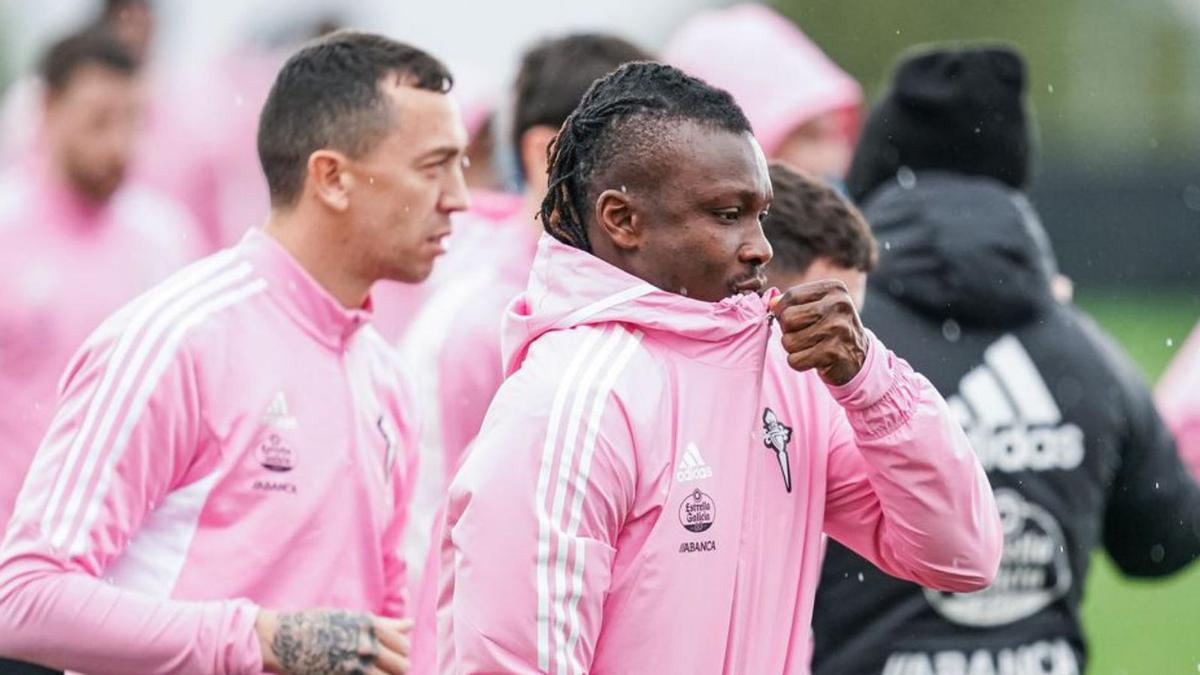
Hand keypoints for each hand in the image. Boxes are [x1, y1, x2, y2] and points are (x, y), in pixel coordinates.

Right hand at [257, 609, 411, 674]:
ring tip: (371, 672)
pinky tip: (359, 674)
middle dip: (396, 668)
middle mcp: (366, 645)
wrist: (284, 639)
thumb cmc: (317, 624)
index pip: (403, 646)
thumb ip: (384, 624)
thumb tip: (411, 624)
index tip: (391, 655)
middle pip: (401, 666)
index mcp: (370, 626)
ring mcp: (355, 666)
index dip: (400, 652)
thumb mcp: (351, 618)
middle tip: (384, 668)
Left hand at [770, 280, 867, 385]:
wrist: (859, 357)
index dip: (782, 311)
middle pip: (788, 318)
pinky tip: (814, 359)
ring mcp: (838, 329)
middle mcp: (839, 305)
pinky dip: (799, 363)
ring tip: (811, 346)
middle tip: (803, 335)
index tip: (792, 320)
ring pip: (789, 341)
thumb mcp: (817, 307)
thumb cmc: (830, 328)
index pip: (791, 296)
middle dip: (788, 331)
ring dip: (793, 349)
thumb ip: (793, 302)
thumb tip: (772, 303)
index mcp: (834, 289)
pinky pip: (796, 360)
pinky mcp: (835, 353)